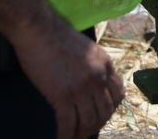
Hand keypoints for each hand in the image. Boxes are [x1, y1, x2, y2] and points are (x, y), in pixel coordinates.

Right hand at [12, 20, 123, 138]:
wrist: (39, 30)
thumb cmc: (57, 36)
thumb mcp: (87, 48)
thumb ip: (93, 66)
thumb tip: (89, 82)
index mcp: (105, 64)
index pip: (118, 93)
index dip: (112, 108)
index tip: (103, 115)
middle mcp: (98, 77)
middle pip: (105, 111)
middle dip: (97, 124)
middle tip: (87, 130)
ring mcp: (81, 88)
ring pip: (88, 121)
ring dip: (82, 133)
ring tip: (75, 138)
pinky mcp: (62, 96)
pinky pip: (68, 124)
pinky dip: (66, 135)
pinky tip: (62, 138)